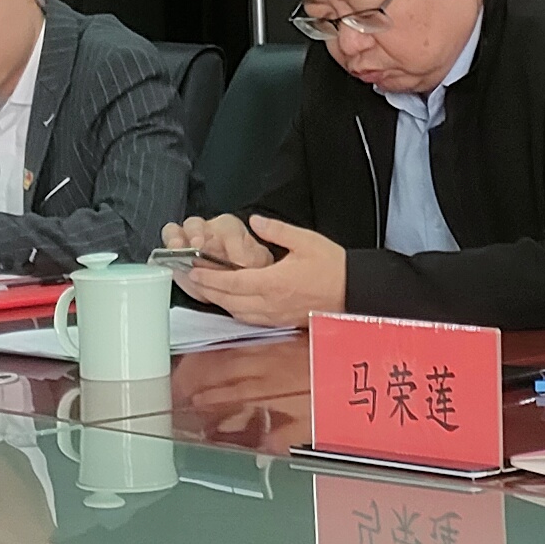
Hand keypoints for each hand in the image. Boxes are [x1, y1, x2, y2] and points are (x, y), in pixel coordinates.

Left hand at [176, 214, 346, 323]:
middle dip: (207, 290)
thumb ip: (277, 230)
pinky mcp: (280, 321)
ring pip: (236, 312)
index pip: (232, 281)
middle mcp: (270, 303)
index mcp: (273, 282)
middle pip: (228, 300)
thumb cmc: (333, 268)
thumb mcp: (305, 240)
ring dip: (219, 301)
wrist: (354, 292)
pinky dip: (234, 309)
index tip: (194, 270)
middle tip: (190, 279)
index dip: (209, 277)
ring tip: (205, 288)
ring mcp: (274, 315)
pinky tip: (230, 300)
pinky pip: (249, 318)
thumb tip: (256, 221)